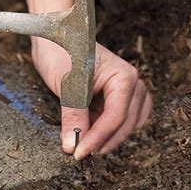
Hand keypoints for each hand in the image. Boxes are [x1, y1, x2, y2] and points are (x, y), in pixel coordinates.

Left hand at [32, 38, 151, 159]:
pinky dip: (110, 130)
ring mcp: (130, 90)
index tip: (80, 154)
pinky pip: (124, 120)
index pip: (116, 116)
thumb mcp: (65, 86)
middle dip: (104, 141)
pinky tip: (93, 133)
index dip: (98, 138)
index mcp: (124, 76)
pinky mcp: (121, 96)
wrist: (57, 35)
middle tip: (79, 154)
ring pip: (129, 126)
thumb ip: (72, 117)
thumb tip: (72, 146)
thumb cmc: (62, 52)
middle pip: (126, 124)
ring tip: (85, 144)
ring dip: (109, 138)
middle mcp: (133, 83)